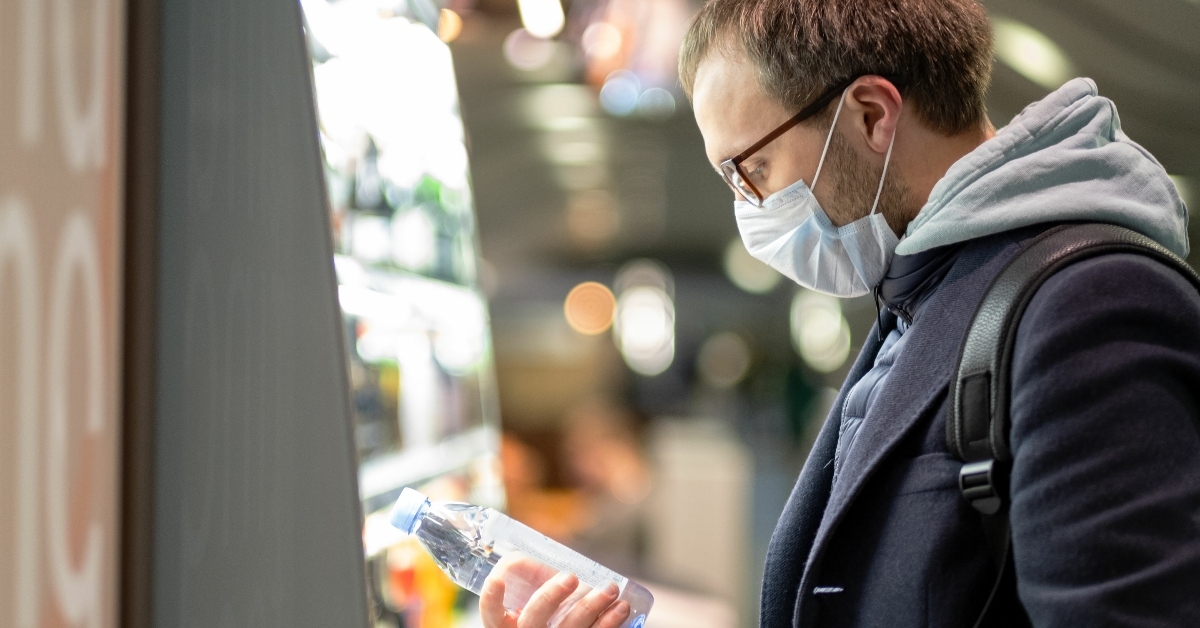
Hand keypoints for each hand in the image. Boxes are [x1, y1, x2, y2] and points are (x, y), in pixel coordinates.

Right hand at [479, 558, 629, 627]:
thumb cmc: (548, 616)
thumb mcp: (535, 604)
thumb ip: (535, 583)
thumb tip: (534, 549)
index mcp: (508, 627)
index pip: (492, 616)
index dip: (491, 600)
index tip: (498, 579)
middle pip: (533, 621)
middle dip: (551, 597)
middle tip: (571, 577)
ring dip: (592, 606)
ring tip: (610, 587)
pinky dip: (610, 623)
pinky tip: (621, 608)